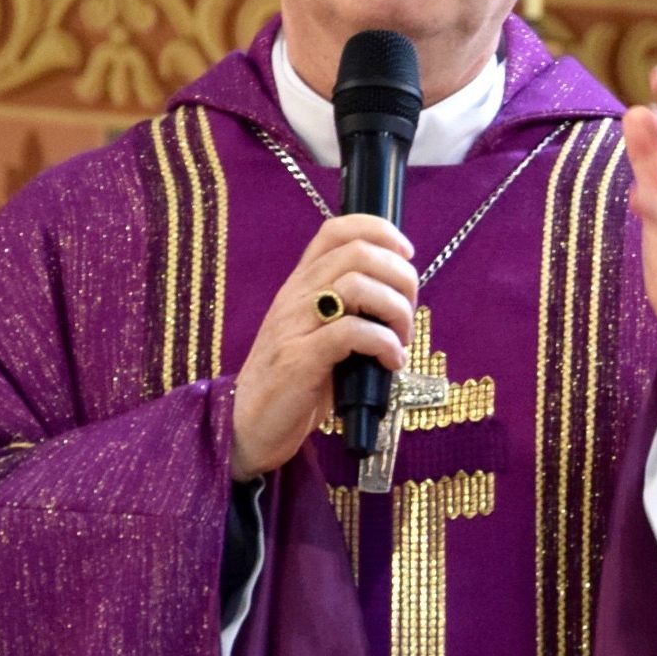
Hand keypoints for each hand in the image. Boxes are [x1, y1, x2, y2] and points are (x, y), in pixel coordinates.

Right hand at [228, 214, 416, 479]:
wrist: (249, 426)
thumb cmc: (297, 382)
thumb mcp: (321, 333)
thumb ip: (351, 309)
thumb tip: (401, 297)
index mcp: (302, 284)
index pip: (336, 230)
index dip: (380, 230)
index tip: (406, 253)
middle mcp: (296, 296)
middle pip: (358, 253)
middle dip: (400, 277)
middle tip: (408, 312)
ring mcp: (294, 325)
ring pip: (358, 286)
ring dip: (396, 311)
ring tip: (400, 341)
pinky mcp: (299, 359)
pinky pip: (352, 332)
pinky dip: (385, 344)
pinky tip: (391, 362)